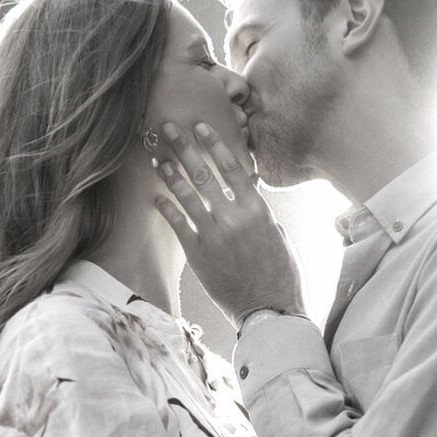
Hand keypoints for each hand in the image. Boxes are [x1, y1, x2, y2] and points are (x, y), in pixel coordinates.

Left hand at [156, 122, 305, 325]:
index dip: (214, 143)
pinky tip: (156, 195)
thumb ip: (259, 212)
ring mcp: (215, 236)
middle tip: (169, 128)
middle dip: (184, 148)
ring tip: (158, 157)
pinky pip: (178, 225)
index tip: (200, 126)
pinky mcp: (199, 256)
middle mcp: (234, 218)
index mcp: (257, 210)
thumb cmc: (280, 274)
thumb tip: (248, 192)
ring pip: (188, 196)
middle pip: (205, 174)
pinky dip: (167, 207)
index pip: (232, 167)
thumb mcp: (278, 235)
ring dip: (171, 174)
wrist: (270, 310)